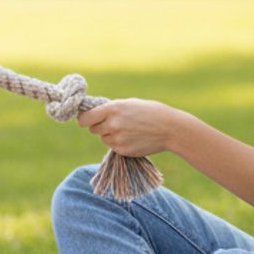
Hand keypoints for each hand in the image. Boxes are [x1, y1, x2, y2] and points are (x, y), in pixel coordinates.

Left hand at [77, 98, 191, 157]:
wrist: (169, 128)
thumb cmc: (150, 112)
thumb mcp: (129, 103)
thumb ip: (110, 109)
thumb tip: (93, 113)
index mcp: (112, 109)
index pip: (85, 118)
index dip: (83, 119)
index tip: (84, 120)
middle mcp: (112, 124)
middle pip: (93, 129)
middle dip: (99, 126)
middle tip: (114, 123)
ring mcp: (117, 139)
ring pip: (103, 138)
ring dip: (110, 135)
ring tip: (128, 130)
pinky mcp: (122, 150)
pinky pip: (113, 147)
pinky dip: (119, 143)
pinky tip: (133, 138)